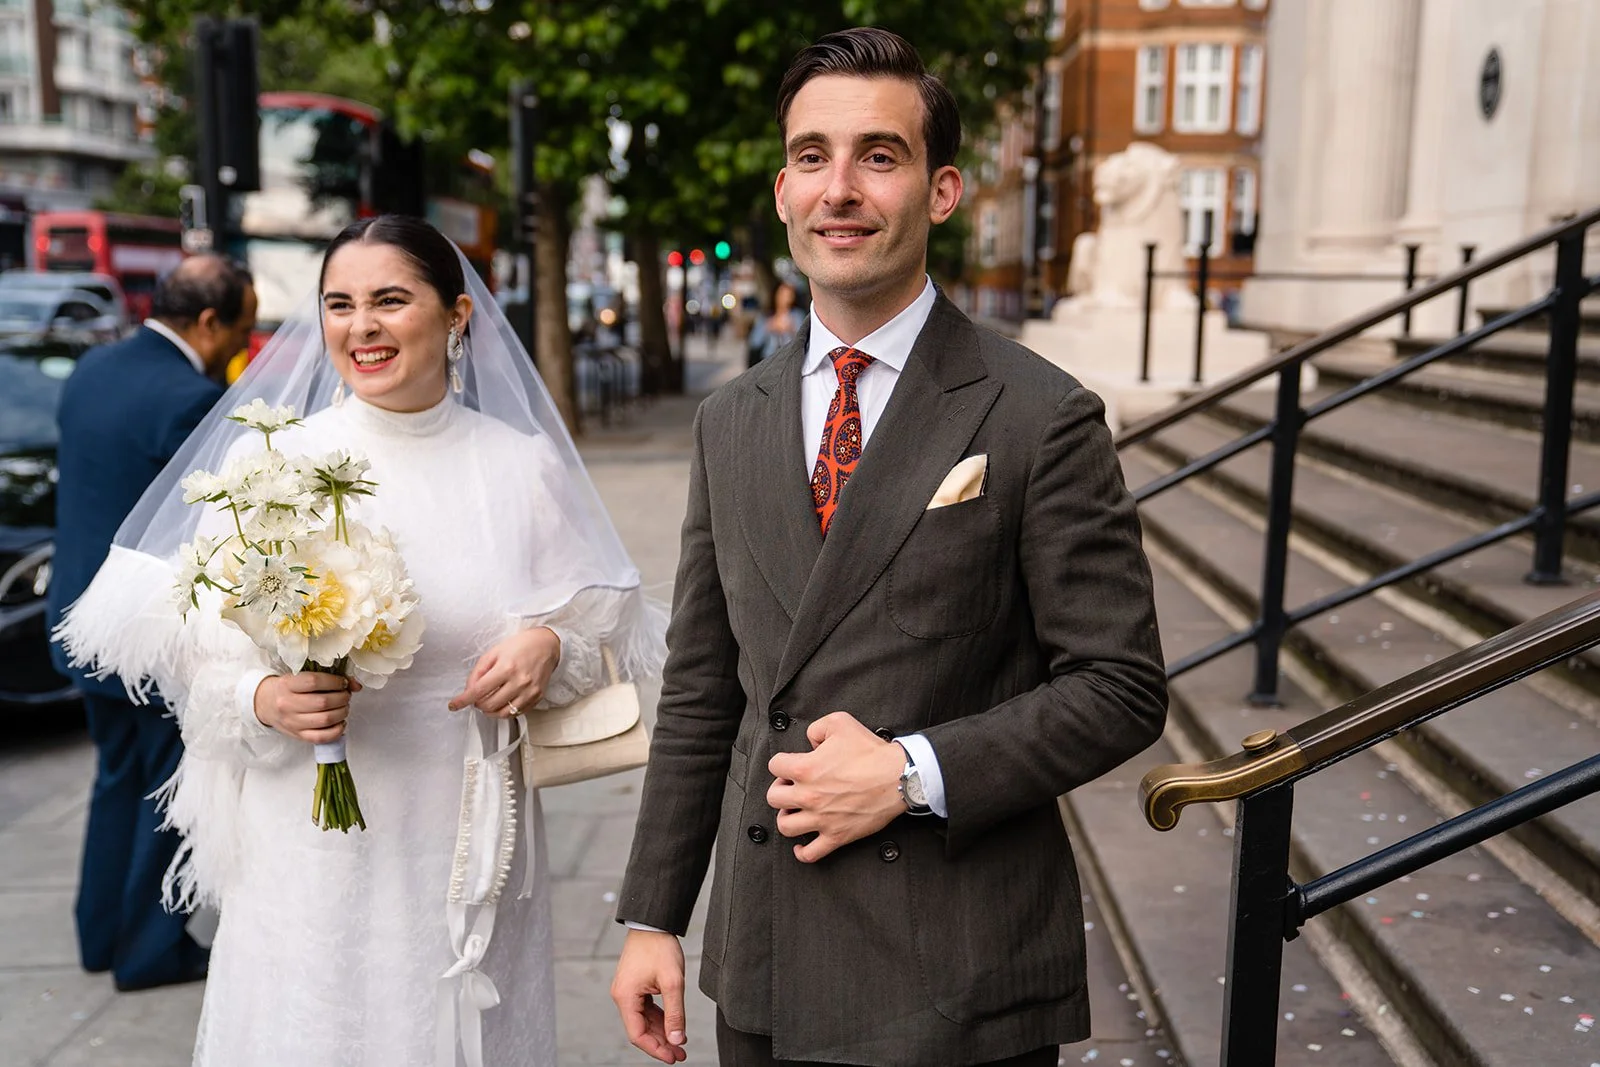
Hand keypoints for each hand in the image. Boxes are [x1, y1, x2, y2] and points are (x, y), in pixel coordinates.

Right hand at [253, 672, 360, 742]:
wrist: (266, 703)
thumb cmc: (288, 687)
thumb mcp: (301, 676)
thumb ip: (329, 678)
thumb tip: (356, 685)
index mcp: (287, 684)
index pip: (314, 682)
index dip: (334, 681)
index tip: (342, 682)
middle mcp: (287, 704)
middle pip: (323, 702)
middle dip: (342, 698)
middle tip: (345, 696)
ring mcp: (292, 722)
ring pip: (325, 720)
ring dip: (342, 713)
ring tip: (343, 707)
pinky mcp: (297, 735)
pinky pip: (321, 737)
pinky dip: (337, 731)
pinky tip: (340, 723)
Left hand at [448, 626, 560, 717]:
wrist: (546, 645)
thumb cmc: (521, 645)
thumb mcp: (494, 652)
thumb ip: (479, 671)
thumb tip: (469, 689)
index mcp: (506, 667)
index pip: (478, 691)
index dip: (463, 700)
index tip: (454, 705)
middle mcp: (519, 681)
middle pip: (489, 705)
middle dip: (477, 704)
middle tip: (476, 697)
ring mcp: (529, 691)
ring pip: (502, 714)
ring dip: (490, 711)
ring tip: (488, 702)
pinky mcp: (537, 697)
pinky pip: (516, 713)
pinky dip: (505, 711)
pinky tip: (502, 702)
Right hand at [611, 930, 687, 1063]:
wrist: (653, 923)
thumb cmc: (660, 947)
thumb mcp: (672, 982)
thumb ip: (675, 1014)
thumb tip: (676, 1040)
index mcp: (625, 997)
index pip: (637, 1034)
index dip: (655, 1049)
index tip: (673, 1058)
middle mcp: (622, 996)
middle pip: (640, 1029)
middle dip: (661, 1043)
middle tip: (680, 1054)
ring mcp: (627, 991)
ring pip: (643, 1020)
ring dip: (661, 1032)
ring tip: (680, 1044)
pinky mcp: (635, 986)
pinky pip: (645, 1009)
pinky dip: (659, 1018)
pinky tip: (673, 1026)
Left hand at [766, 712, 906, 862]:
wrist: (898, 777)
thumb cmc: (872, 753)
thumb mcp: (840, 723)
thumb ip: (816, 729)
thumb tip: (809, 742)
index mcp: (805, 768)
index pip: (774, 765)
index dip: (782, 762)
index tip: (791, 764)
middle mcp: (808, 796)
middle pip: (774, 798)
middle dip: (780, 789)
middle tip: (793, 786)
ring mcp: (821, 819)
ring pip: (785, 826)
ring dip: (786, 817)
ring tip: (796, 810)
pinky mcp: (836, 835)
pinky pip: (811, 853)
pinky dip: (802, 852)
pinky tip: (801, 844)